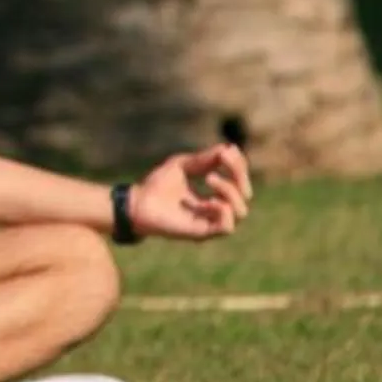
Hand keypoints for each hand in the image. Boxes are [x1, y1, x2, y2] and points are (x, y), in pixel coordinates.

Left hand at [127, 143, 253, 241]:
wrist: (137, 202)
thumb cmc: (157, 184)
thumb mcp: (184, 164)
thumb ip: (206, 158)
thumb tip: (230, 148)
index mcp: (214, 193)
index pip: (240, 180)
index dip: (239, 165)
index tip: (225, 152)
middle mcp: (215, 209)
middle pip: (245, 195)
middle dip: (238, 176)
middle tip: (221, 162)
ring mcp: (210, 222)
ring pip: (241, 211)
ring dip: (229, 190)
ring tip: (209, 178)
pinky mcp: (202, 233)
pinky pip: (227, 227)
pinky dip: (222, 210)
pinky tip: (206, 200)